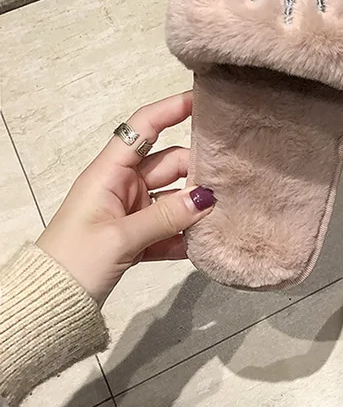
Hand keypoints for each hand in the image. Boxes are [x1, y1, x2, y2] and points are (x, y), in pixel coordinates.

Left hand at [37, 92, 215, 304]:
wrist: (48, 305)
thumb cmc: (75, 260)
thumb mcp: (121, 237)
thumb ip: (167, 216)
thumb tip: (208, 198)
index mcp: (109, 173)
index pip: (143, 127)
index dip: (172, 109)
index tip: (204, 101)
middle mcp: (122, 185)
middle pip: (169, 164)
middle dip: (198, 170)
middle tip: (230, 182)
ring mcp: (130, 212)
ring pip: (174, 198)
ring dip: (195, 208)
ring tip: (225, 214)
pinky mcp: (137, 238)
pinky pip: (169, 228)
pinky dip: (184, 235)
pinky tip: (204, 245)